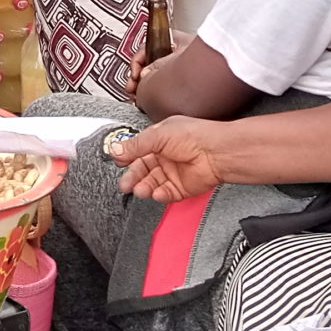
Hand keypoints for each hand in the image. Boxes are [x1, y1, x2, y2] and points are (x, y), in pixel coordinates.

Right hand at [110, 116, 228, 200]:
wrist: (216, 152)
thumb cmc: (194, 136)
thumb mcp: (157, 135)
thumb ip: (135, 145)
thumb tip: (115, 149)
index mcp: (159, 140)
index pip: (137, 151)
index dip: (126, 158)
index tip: (118, 162)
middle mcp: (165, 156)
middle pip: (141, 170)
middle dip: (132, 177)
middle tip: (125, 183)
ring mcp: (172, 173)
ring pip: (151, 183)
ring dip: (143, 187)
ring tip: (139, 189)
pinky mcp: (180, 188)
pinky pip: (165, 194)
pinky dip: (158, 195)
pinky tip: (155, 193)